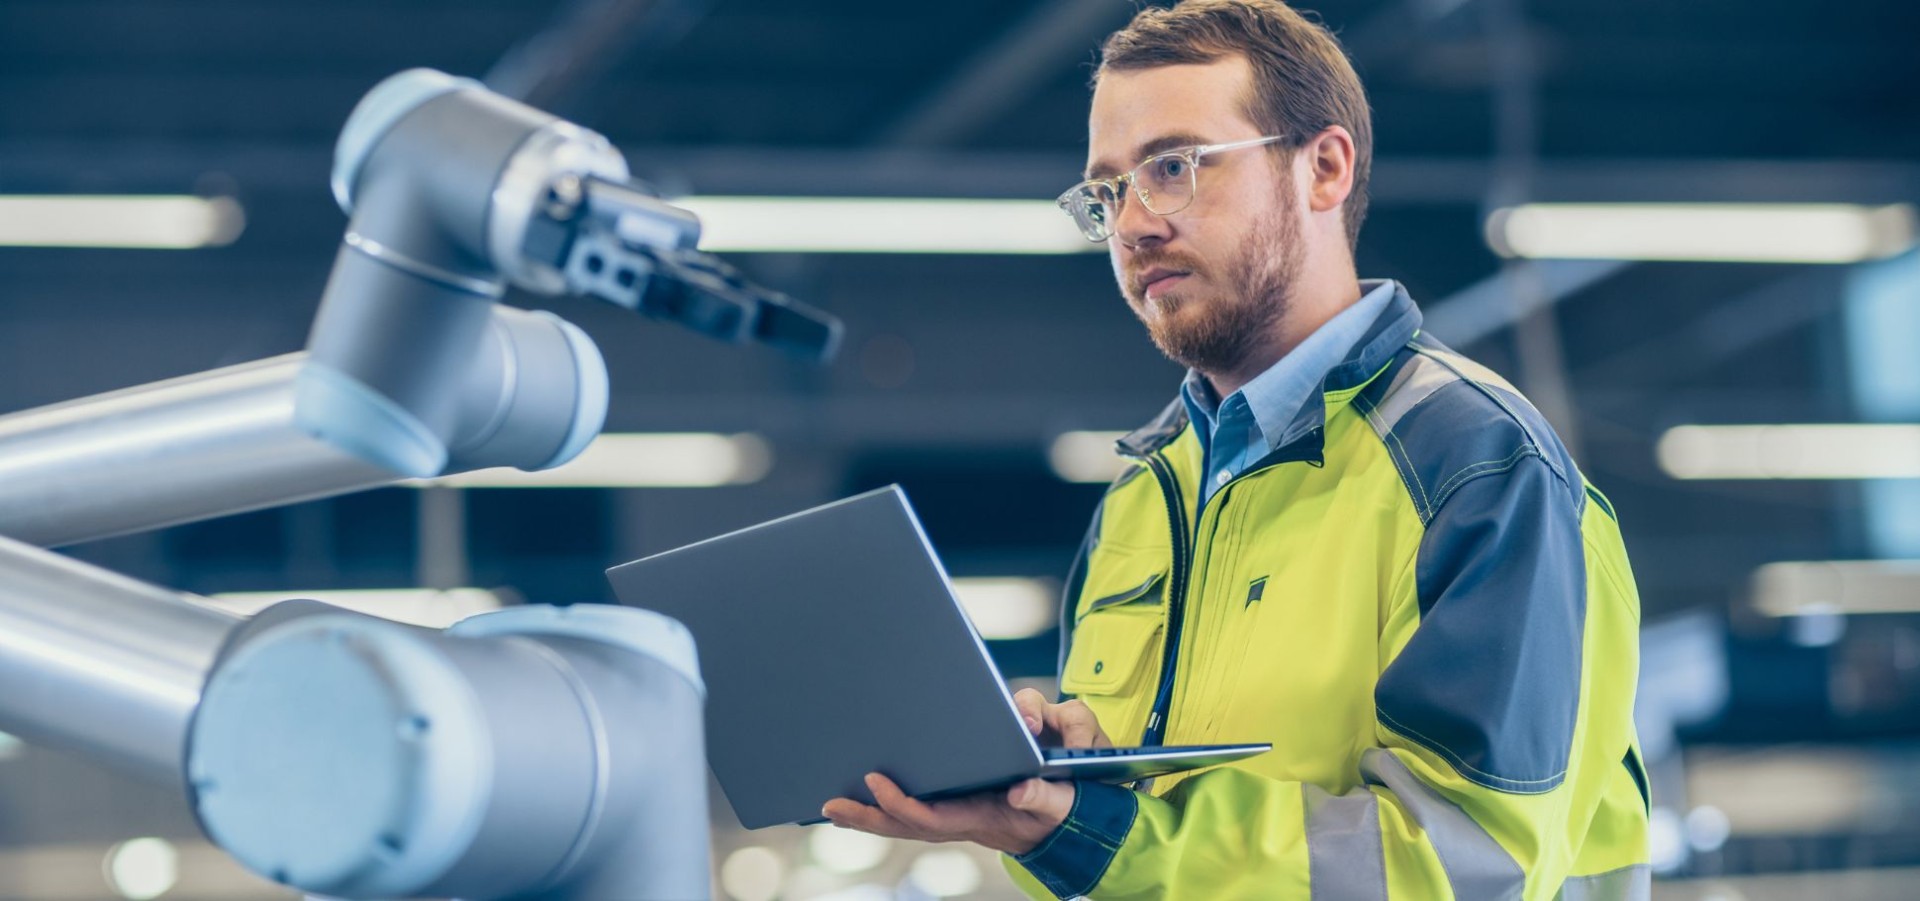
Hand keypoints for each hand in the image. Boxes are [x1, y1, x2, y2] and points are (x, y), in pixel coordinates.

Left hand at [819, 690, 1113, 854]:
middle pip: (906, 823)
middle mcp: (962, 815)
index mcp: (982, 817)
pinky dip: (887, 803)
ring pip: (905, 818)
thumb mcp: (1062, 800)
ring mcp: (958, 809)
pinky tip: (863, 792)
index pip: (932, 818)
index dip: (901, 803)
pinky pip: (916, 803)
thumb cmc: (1067, 803)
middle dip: (868, 816)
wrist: (1075, 817)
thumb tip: (1020, 790)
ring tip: (832, 803)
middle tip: (828, 805)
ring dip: (870, 813)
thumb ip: (1044, 795)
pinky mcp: (959, 798)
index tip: (875, 781)